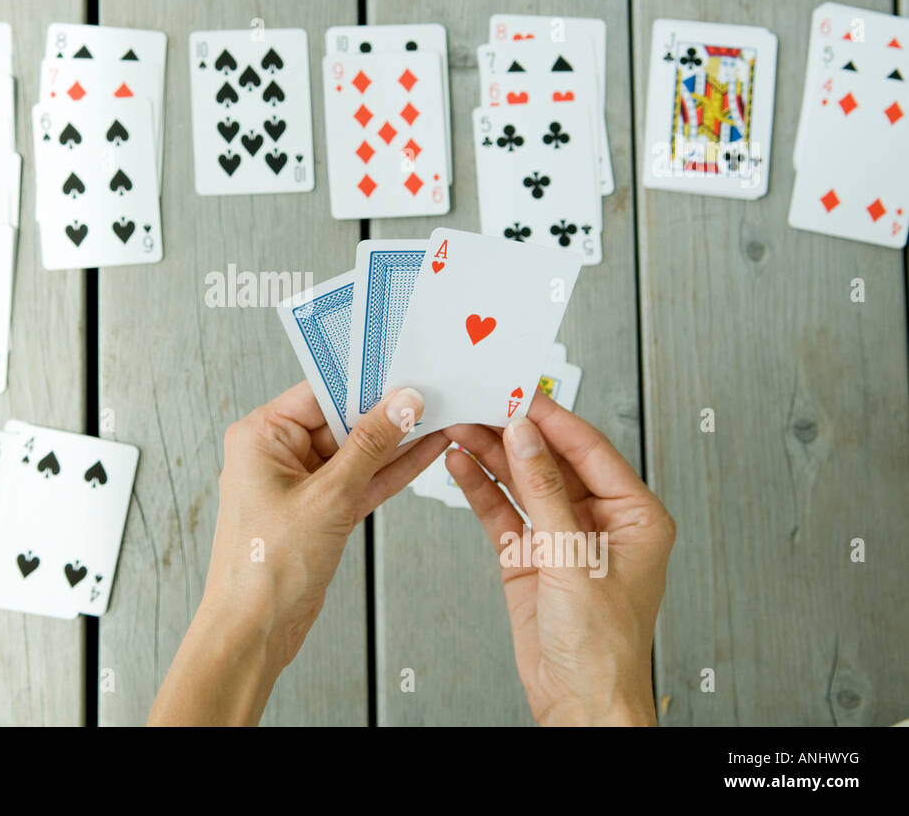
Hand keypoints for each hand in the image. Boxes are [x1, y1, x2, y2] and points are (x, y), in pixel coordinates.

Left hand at [148, 381, 447, 724]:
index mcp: (261, 435)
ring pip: (357, 450)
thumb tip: (403, 403)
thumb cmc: (266, 567)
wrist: (254, 632)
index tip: (406, 368)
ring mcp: (300, 483)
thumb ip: (370, 447)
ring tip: (442, 414)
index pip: (321, 391)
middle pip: (341, 417)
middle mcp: (277, 453)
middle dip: (387, 408)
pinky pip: (361, 479)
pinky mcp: (321, 510)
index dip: (365, 380)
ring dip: (397, 439)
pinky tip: (427, 451)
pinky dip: (391, 469)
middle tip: (434, 388)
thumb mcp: (329, 497)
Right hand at [442, 391, 674, 725]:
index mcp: (635, 515)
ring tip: (460, 426)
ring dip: (491, 455)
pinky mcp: (530, 556)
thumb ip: (544, 492)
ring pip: (522, 482)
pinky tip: (460, 464)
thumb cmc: (605, 647)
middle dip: (514, 433)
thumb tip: (525, 437)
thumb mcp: (574, 557)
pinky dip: (480, 488)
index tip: (521, 393)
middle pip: (551, 460)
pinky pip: (502, 511)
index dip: (552, 419)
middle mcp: (599, 520)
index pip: (589, 449)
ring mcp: (561, 537)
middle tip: (482, 403)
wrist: (579, 702)